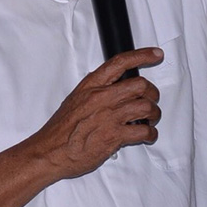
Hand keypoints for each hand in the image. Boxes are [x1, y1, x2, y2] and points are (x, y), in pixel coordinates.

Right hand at [31, 47, 162, 178]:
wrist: (50, 151)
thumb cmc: (61, 129)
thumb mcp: (76, 100)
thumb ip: (96, 92)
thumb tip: (116, 89)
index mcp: (91, 86)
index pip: (120, 62)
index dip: (142, 55)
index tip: (156, 54)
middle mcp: (101, 98)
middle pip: (140, 85)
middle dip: (152, 93)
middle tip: (151, 100)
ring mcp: (109, 116)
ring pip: (146, 107)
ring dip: (154, 114)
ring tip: (150, 120)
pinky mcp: (114, 136)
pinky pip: (144, 131)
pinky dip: (150, 134)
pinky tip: (147, 136)